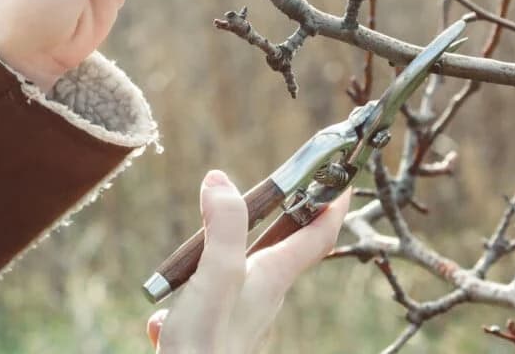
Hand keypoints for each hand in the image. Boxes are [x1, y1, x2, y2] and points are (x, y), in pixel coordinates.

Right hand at [146, 171, 349, 353]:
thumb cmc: (207, 343)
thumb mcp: (217, 274)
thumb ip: (225, 227)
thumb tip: (220, 181)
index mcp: (274, 275)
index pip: (320, 233)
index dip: (335, 202)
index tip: (346, 176)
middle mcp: (267, 294)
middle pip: (285, 248)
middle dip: (282, 218)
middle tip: (275, 190)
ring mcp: (244, 315)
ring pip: (242, 274)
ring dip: (225, 255)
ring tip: (198, 250)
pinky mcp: (220, 332)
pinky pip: (209, 304)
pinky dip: (193, 297)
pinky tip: (168, 315)